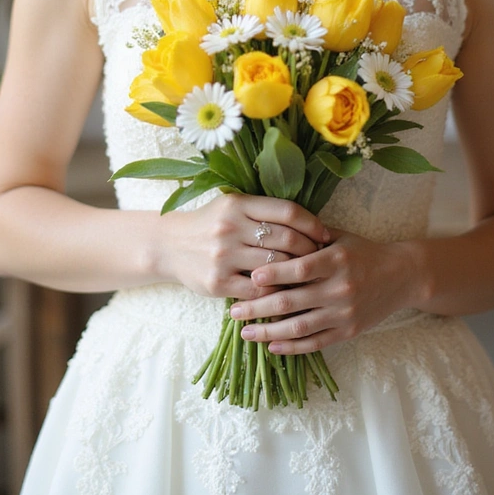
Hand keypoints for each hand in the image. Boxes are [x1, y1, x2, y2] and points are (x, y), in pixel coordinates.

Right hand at [162, 192, 329, 300]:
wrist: (169, 246)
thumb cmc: (210, 225)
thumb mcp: (233, 207)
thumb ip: (264, 211)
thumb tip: (310, 225)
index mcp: (237, 204)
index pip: (287, 211)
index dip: (312, 224)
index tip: (325, 234)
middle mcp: (230, 227)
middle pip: (286, 239)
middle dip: (309, 250)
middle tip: (320, 258)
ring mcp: (223, 256)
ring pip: (275, 266)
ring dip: (296, 273)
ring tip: (307, 275)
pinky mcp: (218, 282)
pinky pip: (258, 289)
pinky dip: (275, 290)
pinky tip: (284, 290)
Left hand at [228, 229, 416, 352]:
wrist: (403, 276)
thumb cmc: (364, 252)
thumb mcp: (340, 237)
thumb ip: (309, 235)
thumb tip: (271, 229)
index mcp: (336, 260)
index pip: (300, 269)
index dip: (274, 274)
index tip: (250, 277)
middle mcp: (339, 288)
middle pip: (292, 301)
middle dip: (258, 308)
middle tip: (233, 310)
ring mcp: (343, 313)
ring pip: (299, 327)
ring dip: (268, 332)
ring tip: (245, 332)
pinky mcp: (348, 332)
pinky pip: (315, 343)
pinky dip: (291, 347)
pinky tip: (271, 345)